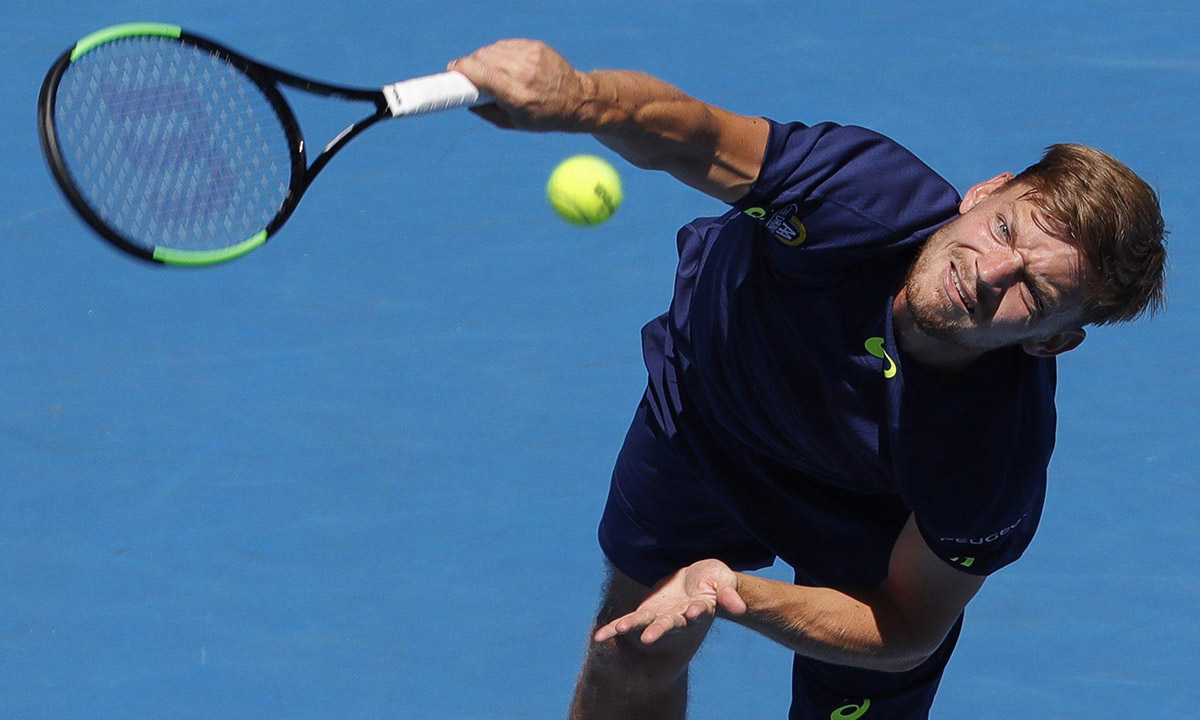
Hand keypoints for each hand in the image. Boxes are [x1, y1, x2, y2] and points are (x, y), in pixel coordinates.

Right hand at [448, 39, 592, 131]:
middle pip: (482, 58)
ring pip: (493, 49)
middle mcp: (523, 72)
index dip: (460, 69)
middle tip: (470, 76)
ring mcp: (530, 56)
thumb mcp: (513, 123)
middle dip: (472, 65)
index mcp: (516, 95)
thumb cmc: (544, 116)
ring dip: (485, 59)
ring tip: (492, 73)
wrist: (579, 100)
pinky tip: (506, 65)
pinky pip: (506, 45)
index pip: (479, 72)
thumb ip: (486, 112)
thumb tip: (463, 100)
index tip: (452, 71)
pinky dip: (500, 54)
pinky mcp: (535, 46)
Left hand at [593, 559, 747, 644]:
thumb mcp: (724, 582)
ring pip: (645, 624)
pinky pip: (628, 622)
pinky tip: (600, 637)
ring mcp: (661, 617)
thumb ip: (729, 594)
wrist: (698, 580)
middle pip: (669, 624)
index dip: (695, 613)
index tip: (693, 612)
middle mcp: (679, 618)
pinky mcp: (647, 612)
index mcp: (700, 610)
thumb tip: (741, 607)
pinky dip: (615, 628)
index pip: (699, 613)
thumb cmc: (715, 580)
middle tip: (648, 637)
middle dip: (659, 630)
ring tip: (619, 630)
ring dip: (633, 627)